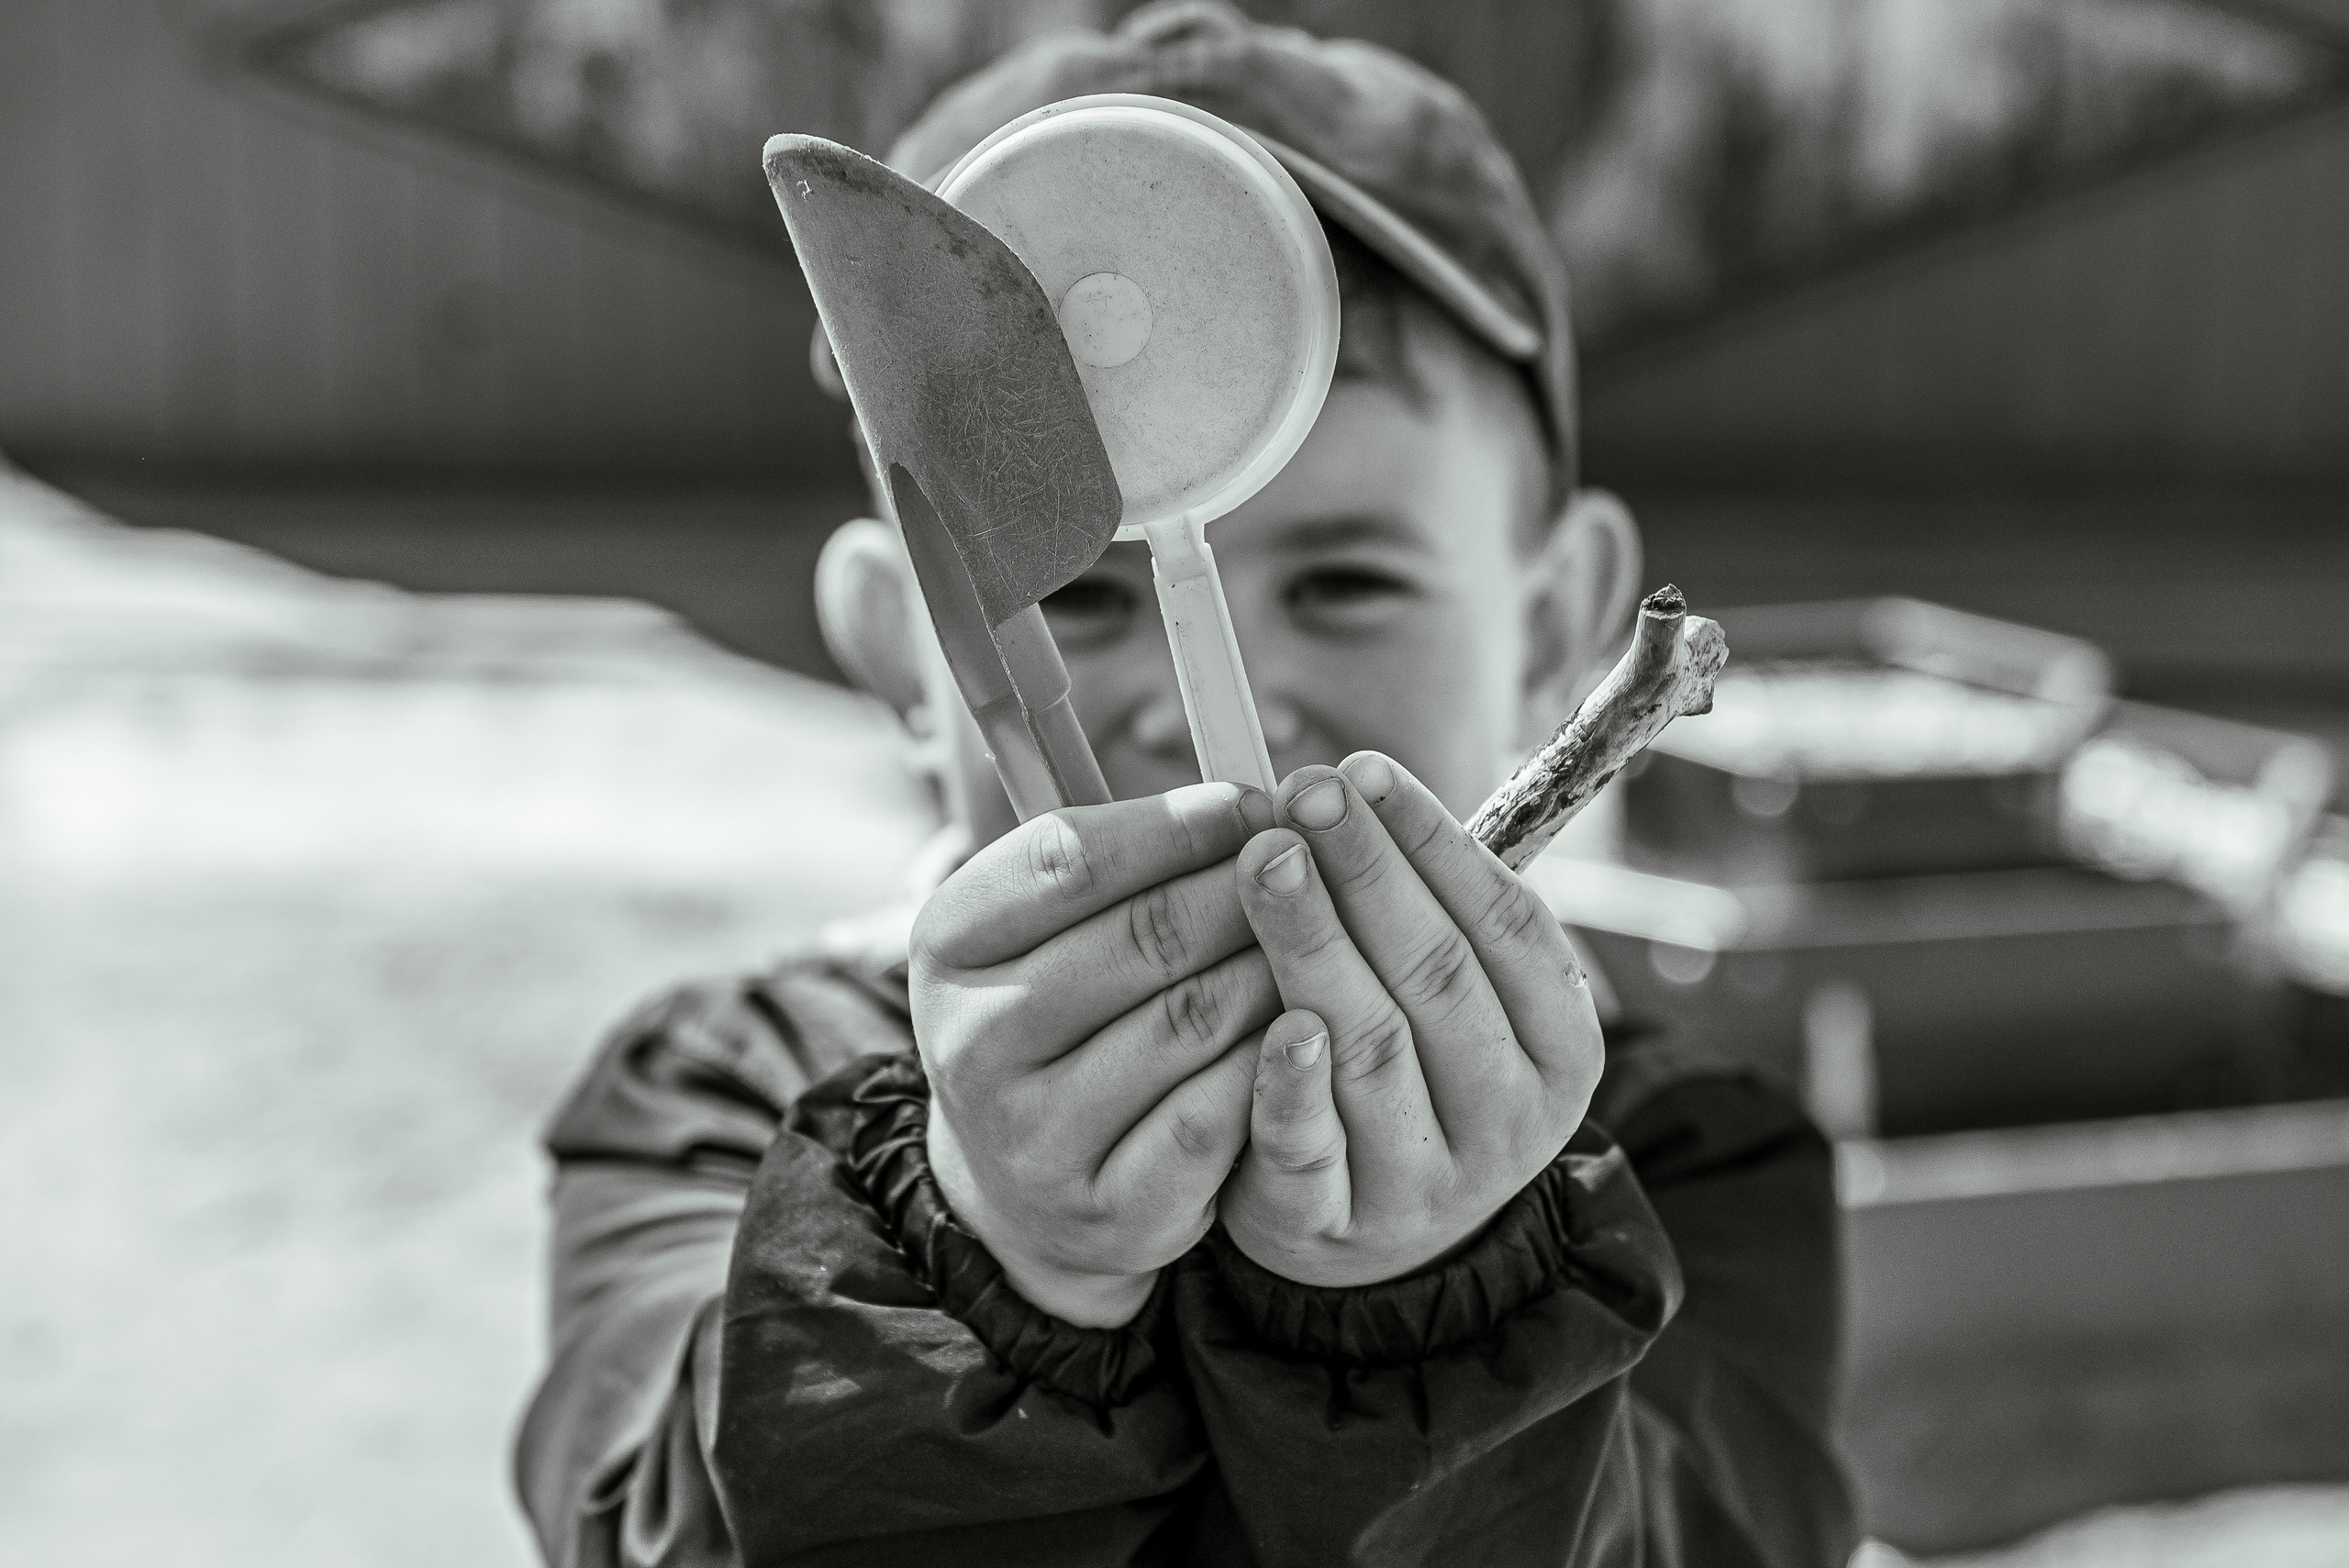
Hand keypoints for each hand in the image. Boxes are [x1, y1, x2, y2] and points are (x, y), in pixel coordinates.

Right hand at [910, 784, 1281, 1326]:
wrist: (1031, 1191)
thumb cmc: (1063, 1019)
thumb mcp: (1048, 932)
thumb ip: (1120, 861)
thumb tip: (1250, 798)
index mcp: (946, 944)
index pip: (1067, 855)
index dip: (1176, 822)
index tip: (1254, 802)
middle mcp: (971, 1040)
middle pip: (1142, 934)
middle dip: (1245, 890)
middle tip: (1311, 868)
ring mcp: (1033, 1134)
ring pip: (1191, 1019)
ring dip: (1274, 968)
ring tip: (1321, 941)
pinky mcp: (1107, 1208)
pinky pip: (1218, 1113)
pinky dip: (1274, 1063)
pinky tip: (1309, 1032)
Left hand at [1220, 754, 1603, 1287]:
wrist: (1368, 1237)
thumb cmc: (1410, 1073)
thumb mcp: (1456, 1001)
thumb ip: (1430, 908)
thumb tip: (1354, 781)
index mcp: (1562, 1048)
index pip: (1509, 925)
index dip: (1435, 841)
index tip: (1364, 769)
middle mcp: (1510, 1119)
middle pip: (1439, 975)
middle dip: (1368, 872)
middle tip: (1305, 792)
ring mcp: (1427, 1181)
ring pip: (1374, 1047)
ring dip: (1316, 942)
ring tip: (1266, 859)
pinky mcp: (1336, 1225)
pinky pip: (1313, 1148)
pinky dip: (1289, 1083)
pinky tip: (1269, 1020)